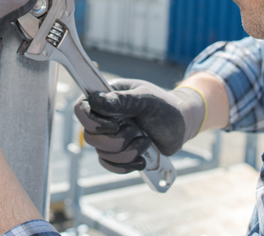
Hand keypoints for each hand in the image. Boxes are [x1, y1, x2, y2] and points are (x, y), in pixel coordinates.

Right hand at [74, 79, 205, 173]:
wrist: (182, 125)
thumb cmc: (165, 107)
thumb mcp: (146, 100)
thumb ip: (122, 101)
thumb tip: (96, 101)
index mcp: (107, 98)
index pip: (81, 108)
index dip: (92, 121)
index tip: (115, 124)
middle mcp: (104, 117)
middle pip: (90, 137)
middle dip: (118, 140)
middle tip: (137, 130)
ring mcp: (111, 136)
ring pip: (102, 153)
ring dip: (128, 152)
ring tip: (146, 141)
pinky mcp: (118, 152)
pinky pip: (110, 165)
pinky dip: (127, 165)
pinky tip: (142, 160)